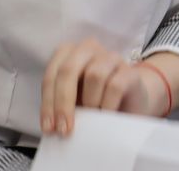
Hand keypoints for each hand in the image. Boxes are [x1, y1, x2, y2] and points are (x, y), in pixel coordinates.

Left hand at [40, 39, 165, 136]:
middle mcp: (89, 49)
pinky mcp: (130, 72)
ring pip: (94, 75)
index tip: (48, 128)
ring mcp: (111, 58)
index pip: (52, 74)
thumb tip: (51, 125)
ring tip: (91, 119)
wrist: (131, 101)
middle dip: (63, 103)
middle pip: (69, 70)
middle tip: (63, 129)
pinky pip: (115, 86)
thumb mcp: (73, 100)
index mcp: (69, 53)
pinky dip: (106, 105)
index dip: (48, 102)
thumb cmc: (96, 100)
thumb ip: (60, 104)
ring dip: (89, 102)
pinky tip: (105, 116)